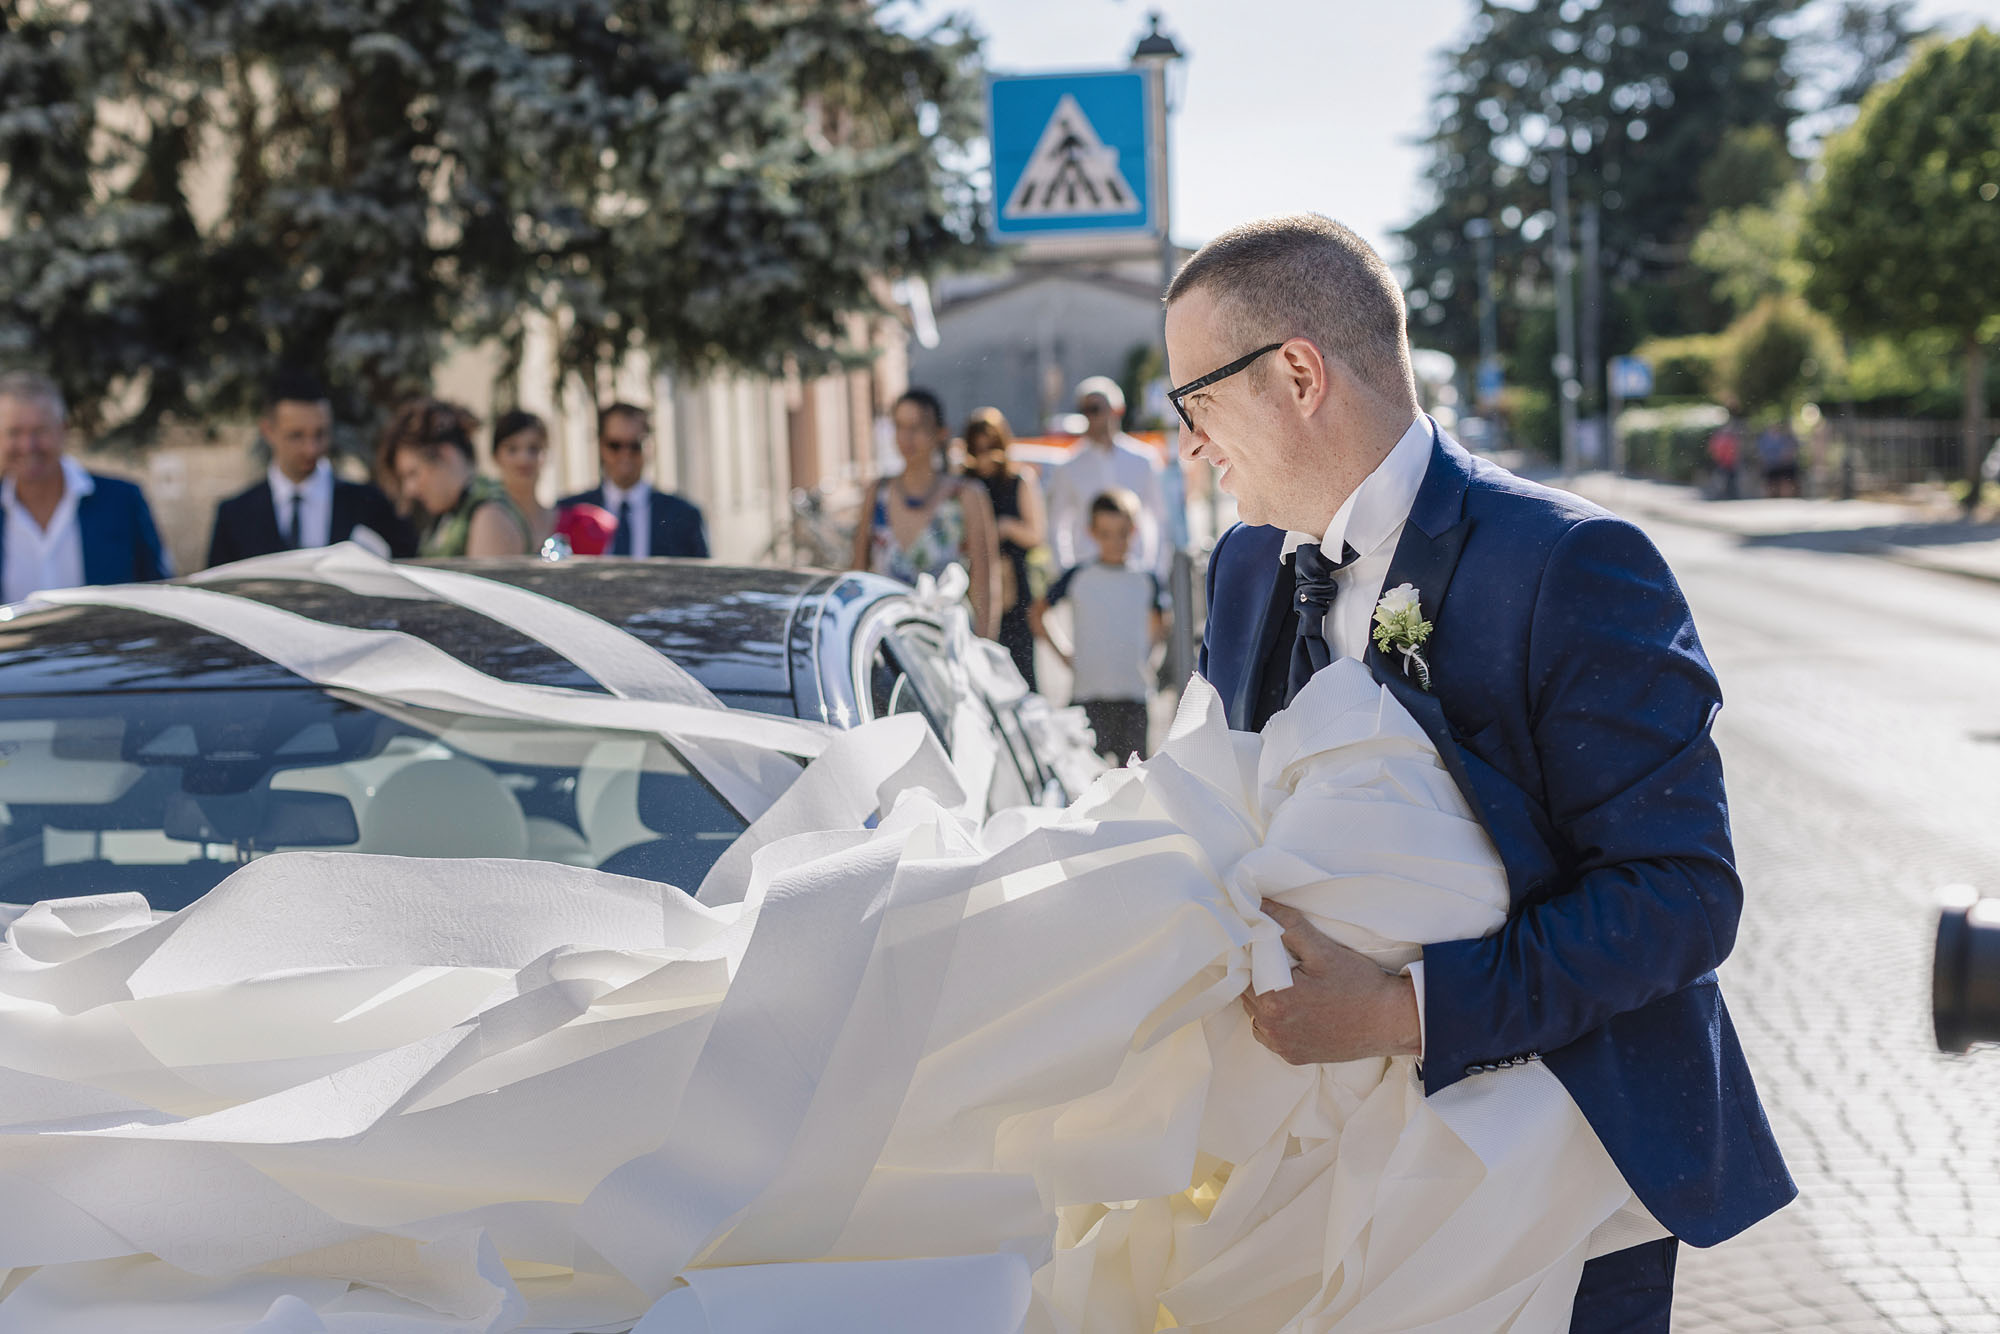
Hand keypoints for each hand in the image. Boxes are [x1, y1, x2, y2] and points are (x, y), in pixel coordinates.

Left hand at [1241, 900, 1421, 1064]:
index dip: (1252, 956)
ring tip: (1292, 987)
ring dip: (1265, 1001)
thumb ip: (1287, 925)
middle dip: (1259, 977)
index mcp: (1273, 999)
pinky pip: (1271, 1036)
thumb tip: (1258, 904)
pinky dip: (1277, 1022)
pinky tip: (1298, 1009)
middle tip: (1285, 966)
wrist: (1389, 1021)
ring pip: (1256, 1015)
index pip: (1244, 970)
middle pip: (1247, 993)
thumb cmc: (1359, 984)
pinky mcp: (1293, 1057)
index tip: (1269, 949)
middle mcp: (1272, 1028)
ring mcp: (1282, 1046)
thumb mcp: (1322, 949)